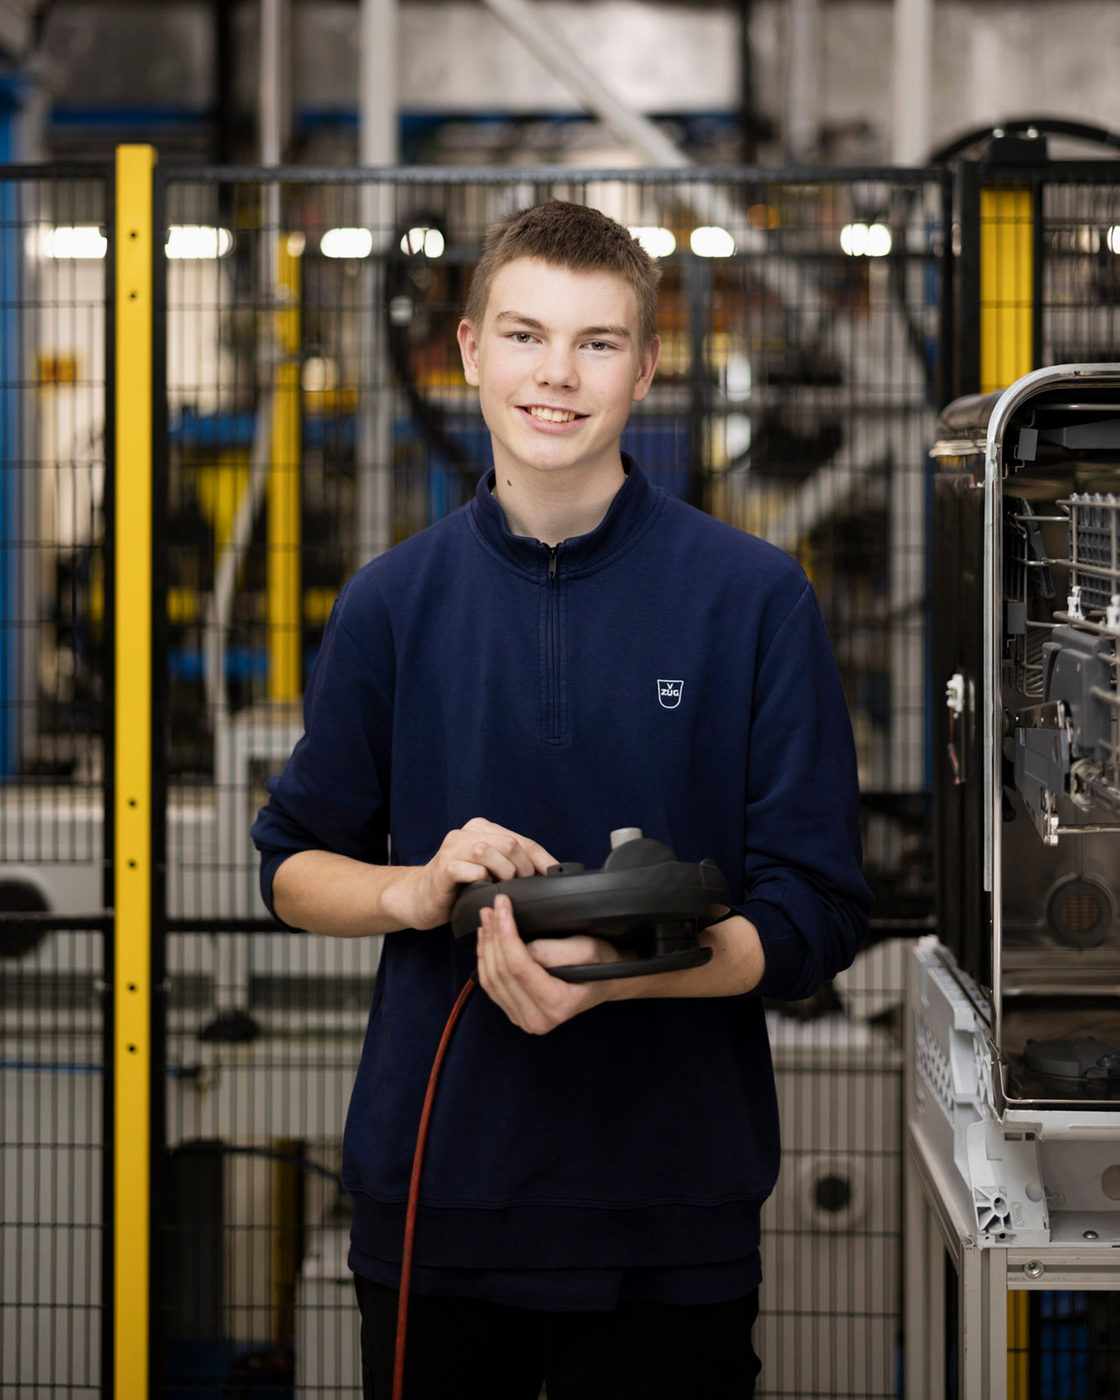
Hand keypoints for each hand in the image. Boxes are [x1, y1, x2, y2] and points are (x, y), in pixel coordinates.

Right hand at [380, 818, 555, 930]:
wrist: (418, 898)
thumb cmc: (458, 887)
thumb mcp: (489, 870)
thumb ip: (511, 863)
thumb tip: (547, 874)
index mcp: (482, 828)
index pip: (523, 840)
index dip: (542, 860)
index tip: (555, 876)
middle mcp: (466, 833)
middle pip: (509, 844)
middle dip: (523, 869)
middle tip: (522, 888)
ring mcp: (452, 848)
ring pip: (489, 851)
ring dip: (503, 874)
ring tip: (502, 888)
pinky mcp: (442, 868)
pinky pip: (470, 870)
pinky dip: (482, 882)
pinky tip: (481, 891)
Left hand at [475, 893, 630, 1033]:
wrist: (605, 982)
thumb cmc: (601, 964)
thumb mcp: (588, 950)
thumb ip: (555, 951)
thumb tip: (522, 946)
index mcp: (557, 1005)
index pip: (519, 967)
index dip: (506, 933)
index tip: (502, 905)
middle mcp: (537, 1020)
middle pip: (501, 973)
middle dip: (493, 935)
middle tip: (491, 907)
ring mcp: (522, 1019)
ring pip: (490, 979)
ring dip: (485, 945)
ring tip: (487, 918)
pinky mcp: (514, 1012)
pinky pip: (490, 986)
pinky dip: (485, 959)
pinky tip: (486, 938)